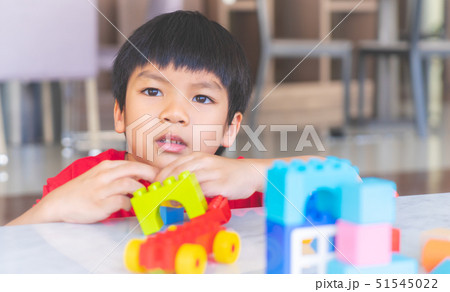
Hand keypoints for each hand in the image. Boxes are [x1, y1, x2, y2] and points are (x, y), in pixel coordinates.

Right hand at [40, 160, 157, 223]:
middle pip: (134, 169)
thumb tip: (140, 178)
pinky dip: (128, 204)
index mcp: (105, 167)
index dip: (148, 169)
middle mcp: (104, 175)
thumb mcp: (99, 176)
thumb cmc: (82, 191)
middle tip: (159, 183)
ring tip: (143, 196)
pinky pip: (121, 201)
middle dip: (150, 175)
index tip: (159, 176)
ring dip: (139, 190)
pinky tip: (128, 206)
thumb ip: (117, 175)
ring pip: (128, 183)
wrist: (59, 204)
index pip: (132, 163)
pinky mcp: (99, 204)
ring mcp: (101, 189)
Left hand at [154, 153, 264, 199]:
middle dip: (164, 186)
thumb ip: (192, 175)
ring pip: (187, 181)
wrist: (250, 173)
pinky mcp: (220, 184)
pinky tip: (185, 206)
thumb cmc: (227, 173)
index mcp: (198, 157)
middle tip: (155, 197)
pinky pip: (201, 192)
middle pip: (177, 172)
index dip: (160, 177)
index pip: (173, 165)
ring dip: (174, 193)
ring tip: (165, 203)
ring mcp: (212, 172)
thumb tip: (174, 188)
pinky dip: (191, 199)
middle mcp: (204, 162)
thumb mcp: (207, 168)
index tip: (153, 188)